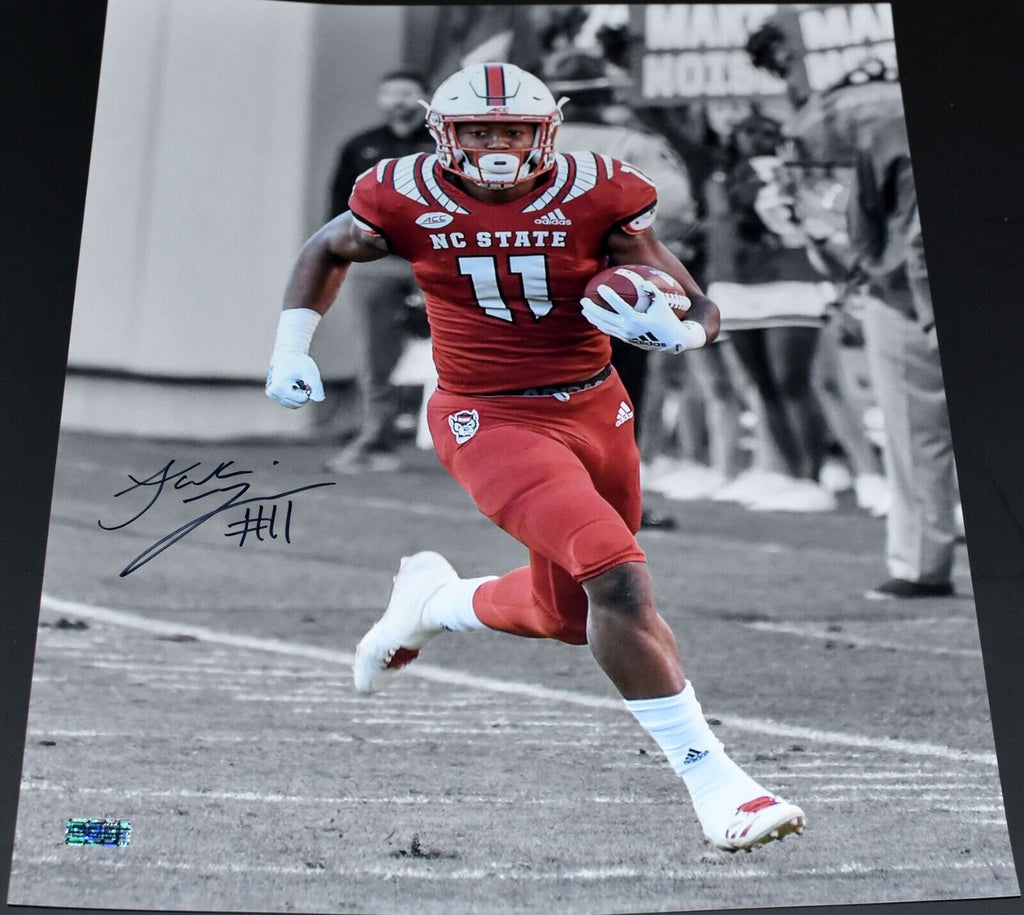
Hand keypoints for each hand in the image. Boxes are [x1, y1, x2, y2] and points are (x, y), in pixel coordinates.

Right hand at [266, 351, 324, 407]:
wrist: (287, 355)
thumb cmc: (299, 362)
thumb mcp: (310, 372)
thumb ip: (316, 386)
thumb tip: (319, 400)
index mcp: (279, 386)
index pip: (302, 399)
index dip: (308, 390)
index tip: (304, 378)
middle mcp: (273, 393)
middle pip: (298, 403)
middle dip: (304, 393)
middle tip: (301, 379)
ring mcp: (273, 396)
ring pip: (295, 405)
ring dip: (300, 394)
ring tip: (296, 381)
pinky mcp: (275, 397)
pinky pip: (292, 403)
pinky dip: (296, 395)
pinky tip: (293, 384)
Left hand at [581, 280, 704, 352]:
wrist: (672, 341)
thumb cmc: (668, 319)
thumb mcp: (662, 303)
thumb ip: (652, 290)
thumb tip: (642, 282)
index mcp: (636, 320)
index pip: (618, 306)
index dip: (608, 296)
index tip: (601, 287)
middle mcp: (628, 329)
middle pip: (605, 318)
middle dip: (592, 309)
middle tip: (583, 300)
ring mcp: (625, 335)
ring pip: (604, 326)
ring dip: (593, 317)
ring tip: (584, 309)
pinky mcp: (626, 339)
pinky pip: (609, 331)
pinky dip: (600, 324)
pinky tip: (594, 319)